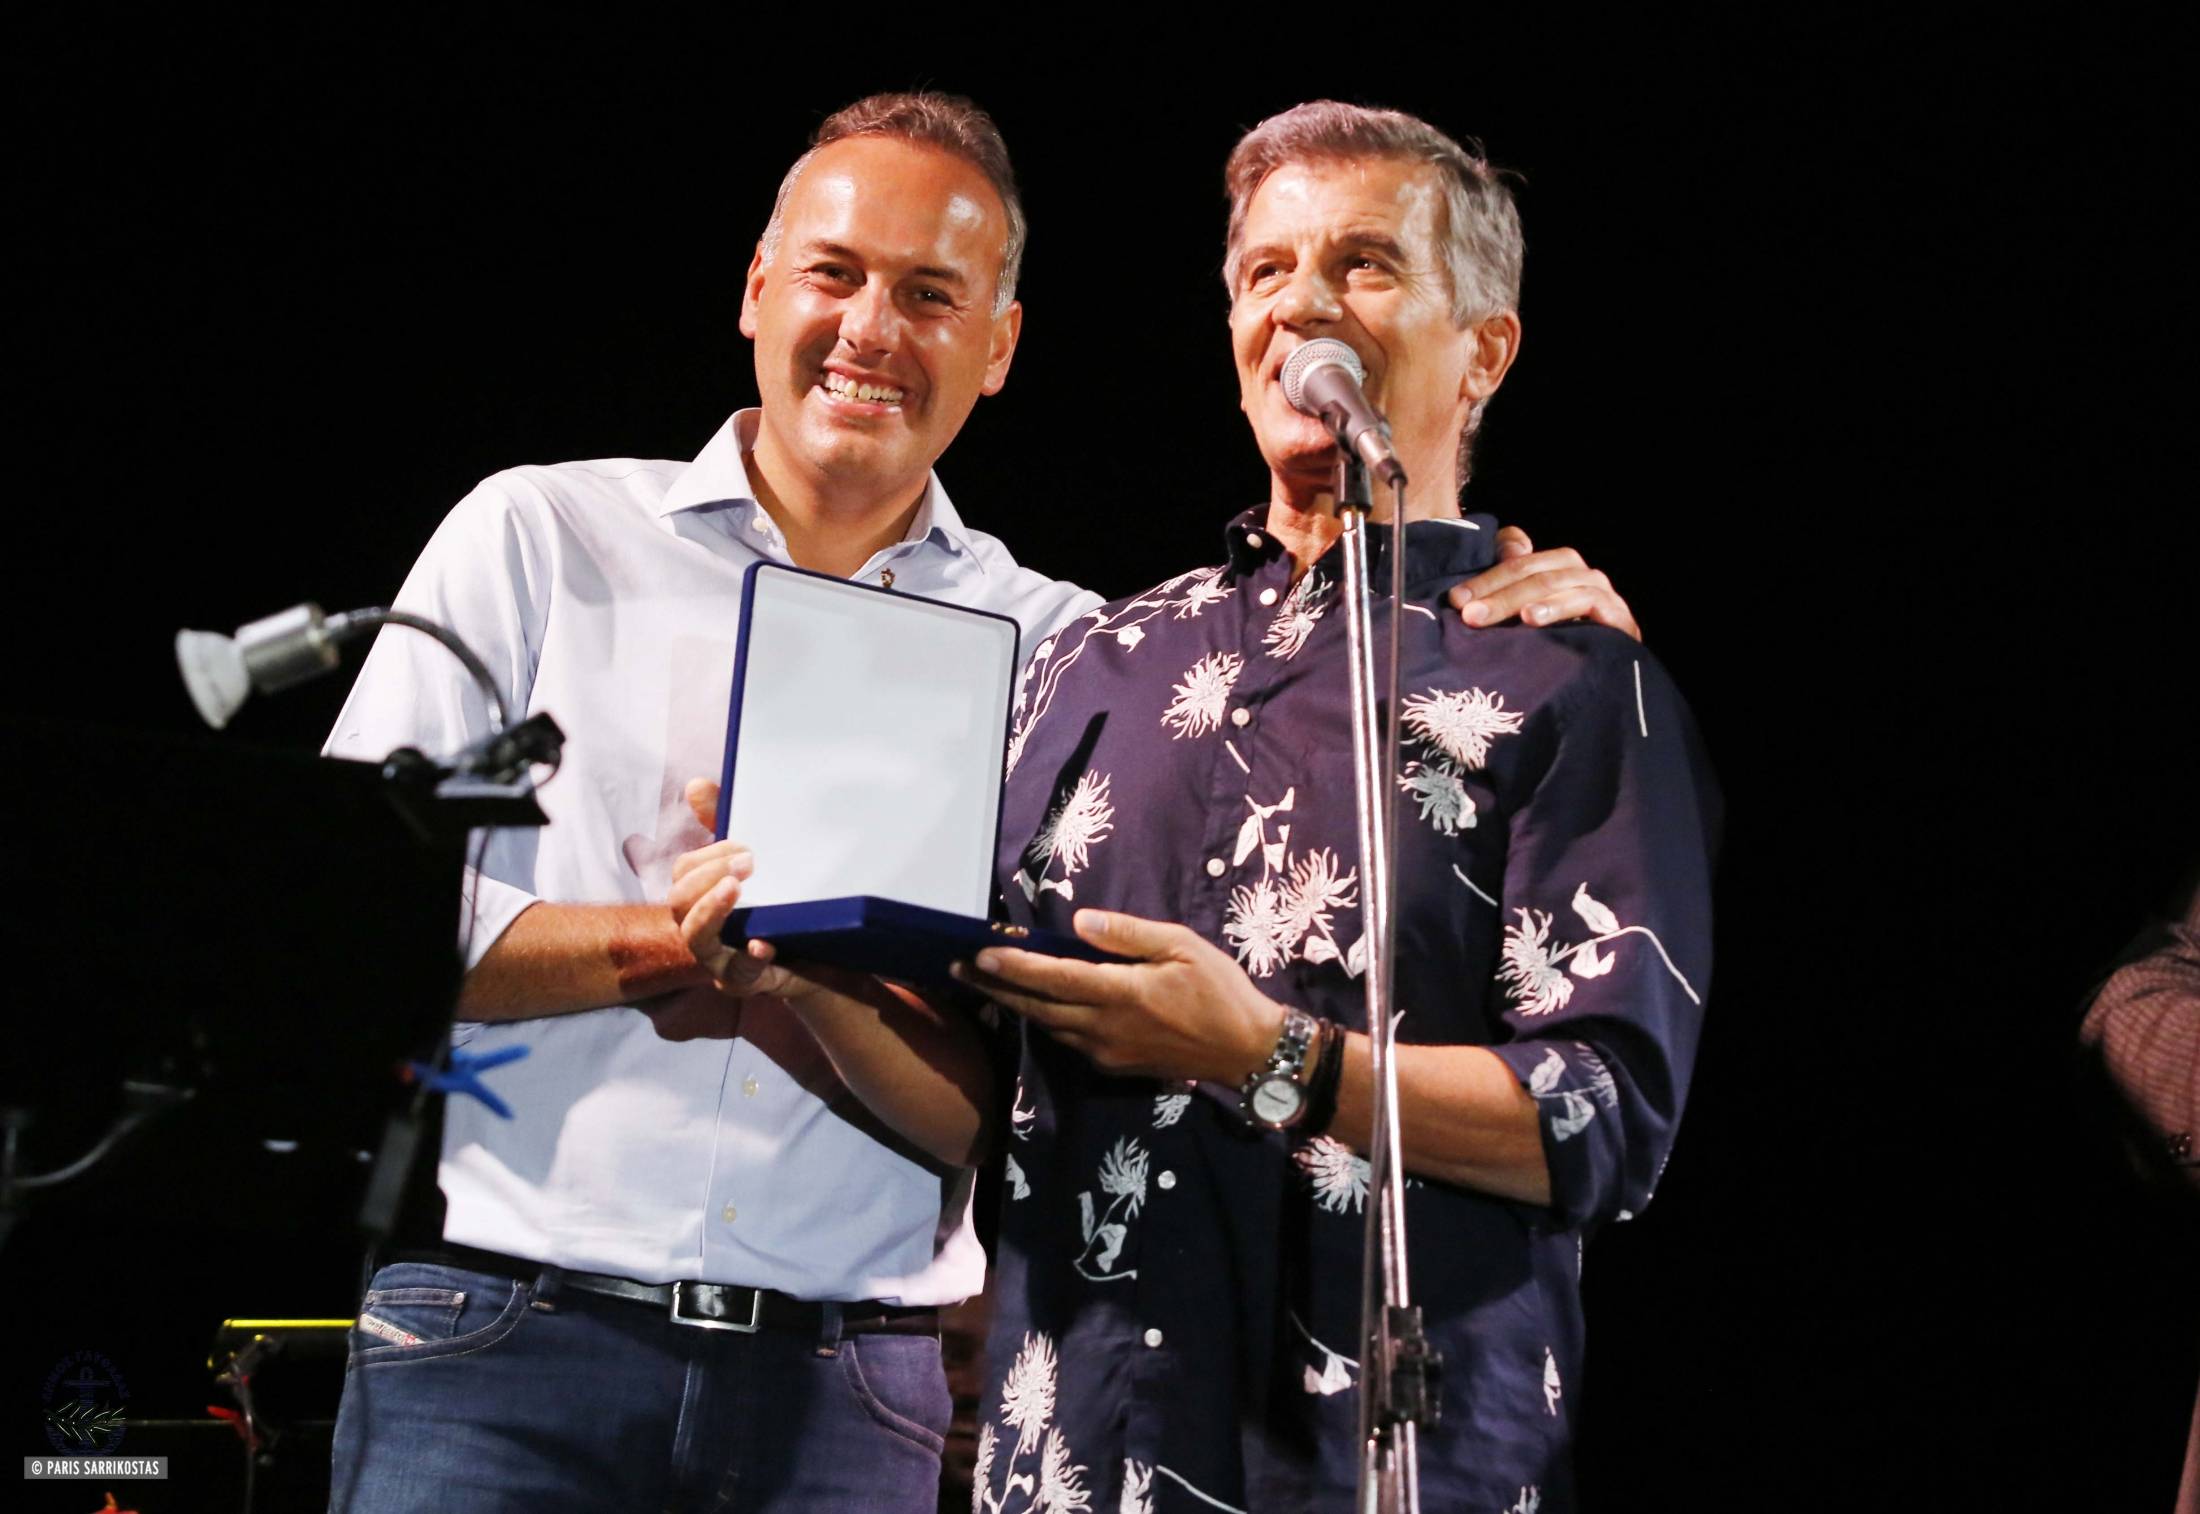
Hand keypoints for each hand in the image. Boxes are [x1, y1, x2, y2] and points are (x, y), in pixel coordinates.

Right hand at [669, 777, 855, 1007]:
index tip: (744, 847)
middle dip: (705, 879)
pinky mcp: (747, 982)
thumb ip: (726, 826)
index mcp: (703, 899)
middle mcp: (704, 929)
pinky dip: (749, 958)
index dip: (706, 858)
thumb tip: (695, 785)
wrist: (828, 954)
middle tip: (747, 863)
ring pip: (695, 940)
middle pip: (678, 905)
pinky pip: (740, 975)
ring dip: (711, 911)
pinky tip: (762, 943)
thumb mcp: (759, 862)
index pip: (682, 875)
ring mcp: (722, 959)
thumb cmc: (784, 905)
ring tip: (735, 889)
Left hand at [952, 909, 1284, 1083]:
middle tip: (959, 969)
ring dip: (1016, 1006)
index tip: (978, 954)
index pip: (1053, 979)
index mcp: (1122, 994)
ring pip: (1049, 1027)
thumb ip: (1128, 934)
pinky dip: (1046, 1021)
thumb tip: (1080, 923)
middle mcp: (1104, 1028)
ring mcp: (1107, 1052)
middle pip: (1038, 1008)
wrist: (1247, 1051)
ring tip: (986, 984)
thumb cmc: (1219, 990)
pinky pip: (1069, 1041)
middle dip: (995, 988)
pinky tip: (1036, 1007)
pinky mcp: (1114, 1066)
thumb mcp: (1181, 946)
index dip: (1013, 967)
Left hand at [1444, 525, 1641, 640]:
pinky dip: (1557, 606)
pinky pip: (1588, 600)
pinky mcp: (1619, 616)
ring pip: (1557, 582)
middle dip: (1495, 590)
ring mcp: (1603, 593)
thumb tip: (1485, 568)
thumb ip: (1504, 588)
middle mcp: (1581, 574)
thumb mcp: (1523, 618)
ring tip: (1489, 615)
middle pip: (1534, 570)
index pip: (1519, 559)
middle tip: (1466, 612)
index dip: (1486, 576)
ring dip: (1519, 598)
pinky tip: (1531, 619)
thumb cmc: (1557, 648)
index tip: (1455, 599)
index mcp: (1557, 567)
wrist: (1607, 684)